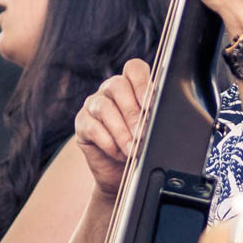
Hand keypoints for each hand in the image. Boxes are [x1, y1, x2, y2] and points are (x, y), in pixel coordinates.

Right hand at [75, 60, 151, 196]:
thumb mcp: (151, 131)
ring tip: (132, 149)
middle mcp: (111, 90)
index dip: (142, 83)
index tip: (150, 105)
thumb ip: (154, 118)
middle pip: (118, 86)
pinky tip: (117, 153)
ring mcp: (94, 104)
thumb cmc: (141, 148)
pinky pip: (92, 127)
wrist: (121, 174)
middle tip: (142, 134)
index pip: (134, 69)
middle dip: (133, 113)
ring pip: (104, 107)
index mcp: (132, 85)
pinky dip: (107, 141)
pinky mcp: (82, 123)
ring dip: (121, 130)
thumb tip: (160, 119)